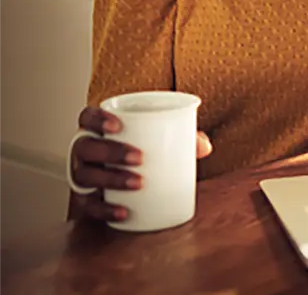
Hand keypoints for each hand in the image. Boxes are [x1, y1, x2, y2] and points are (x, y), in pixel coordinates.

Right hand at [68, 106, 211, 222]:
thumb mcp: (162, 138)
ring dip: (111, 179)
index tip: (119, 125)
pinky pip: (89, 206)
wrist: (132, 176)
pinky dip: (105, 209)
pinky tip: (123, 211)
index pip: (86, 117)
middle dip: (110, 152)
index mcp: (98, 129)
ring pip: (84, 176)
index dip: (97, 119)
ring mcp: (82, 175)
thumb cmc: (145, 149)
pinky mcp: (86, 199)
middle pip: (85, 147)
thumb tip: (204, 147)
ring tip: (138, 183)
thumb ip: (183, 136)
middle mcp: (84, 150)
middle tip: (140, 158)